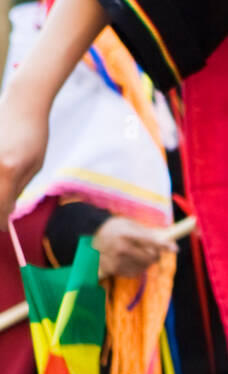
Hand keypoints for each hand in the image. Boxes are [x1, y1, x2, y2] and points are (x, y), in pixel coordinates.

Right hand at [0, 87, 50, 226]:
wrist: (22, 102)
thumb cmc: (33, 135)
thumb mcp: (33, 168)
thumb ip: (16, 191)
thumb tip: (5, 211)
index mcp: (8, 171)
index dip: (1, 222)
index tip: (4, 227)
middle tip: (2, 214)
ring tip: (6, 189)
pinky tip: (2, 178)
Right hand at [91, 218, 176, 279]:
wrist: (88, 240)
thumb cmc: (112, 229)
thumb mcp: (126, 223)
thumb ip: (145, 231)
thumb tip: (165, 237)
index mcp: (125, 232)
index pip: (150, 240)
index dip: (163, 245)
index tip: (174, 248)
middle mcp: (122, 248)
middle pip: (150, 257)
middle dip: (156, 254)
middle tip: (155, 250)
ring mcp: (118, 261)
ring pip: (144, 266)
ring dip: (147, 261)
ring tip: (138, 253)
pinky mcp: (115, 271)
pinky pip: (135, 272)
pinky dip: (137, 268)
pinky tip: (130, 260)